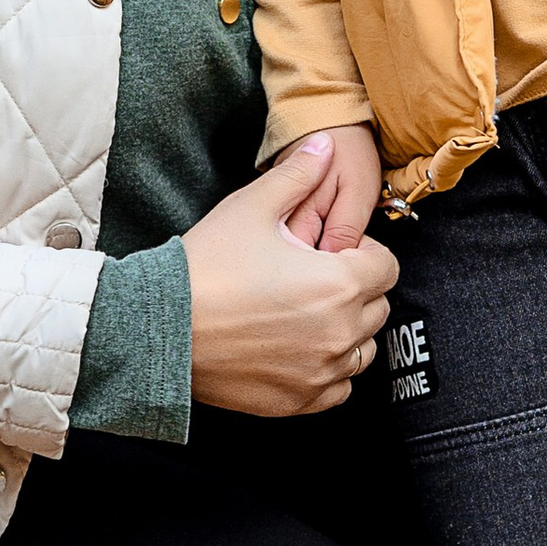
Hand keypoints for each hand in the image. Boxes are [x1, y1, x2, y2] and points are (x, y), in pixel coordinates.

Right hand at [182, 139, 398, 417]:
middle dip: (355, 289)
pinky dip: (329, 371)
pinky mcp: (299, 401)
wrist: (159, 327)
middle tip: (313, 278)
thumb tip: (326, 144)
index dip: (362, 253)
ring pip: (362, 349)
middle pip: (377, 307)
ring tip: (307, 314)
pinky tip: (300, 350)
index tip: (331, 252)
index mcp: (339, 283)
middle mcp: (340, 332)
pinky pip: (339, 388)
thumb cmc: (206, 266)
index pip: (386, 266)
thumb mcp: (252, 208)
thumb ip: (298, 175)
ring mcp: (321, 372)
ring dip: (346, 331)